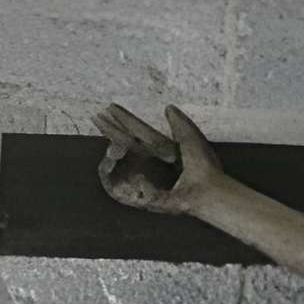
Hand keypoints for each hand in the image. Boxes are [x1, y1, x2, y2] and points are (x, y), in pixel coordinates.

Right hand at [95, 103, 224, 214]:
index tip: (109, 107)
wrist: (206, 188)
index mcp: (160, 150)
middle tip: (97, 117)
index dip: (123, 120)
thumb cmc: (203, 166)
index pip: (136, 132)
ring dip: (112, 156)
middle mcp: (150, 164)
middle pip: (125, 144)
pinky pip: (121, 189)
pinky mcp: (143, 196)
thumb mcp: (190, 138)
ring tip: (112, 149)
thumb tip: (169, 107)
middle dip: (111, 131)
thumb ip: (178, 123)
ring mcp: (145, 179)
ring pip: (118, 166)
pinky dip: (117, 179)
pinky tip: (120, 167)